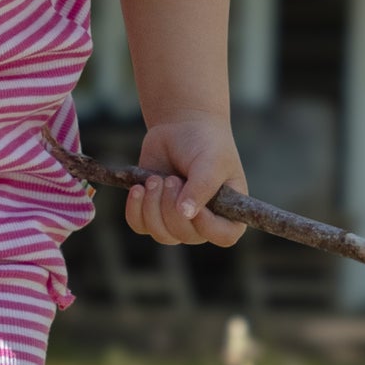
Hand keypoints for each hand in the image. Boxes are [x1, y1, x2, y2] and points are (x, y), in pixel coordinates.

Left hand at [125, 113, 246, 247]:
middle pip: (185, 235)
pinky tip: (138, 189)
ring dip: (153, 206)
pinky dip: (135, 209)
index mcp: (229, 211)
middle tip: (171, 179)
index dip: (207, 225)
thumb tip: (185, 214)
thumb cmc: (206, 143)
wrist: (181, 128)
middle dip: (172, 206)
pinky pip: (140, 226)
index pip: (224, 236)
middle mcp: (205, 222)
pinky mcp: (154, 213)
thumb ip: (202, 187)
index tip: (193, 201)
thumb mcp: (211, 161)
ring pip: (161, 233)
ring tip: (155, 179)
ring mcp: (178, 220)